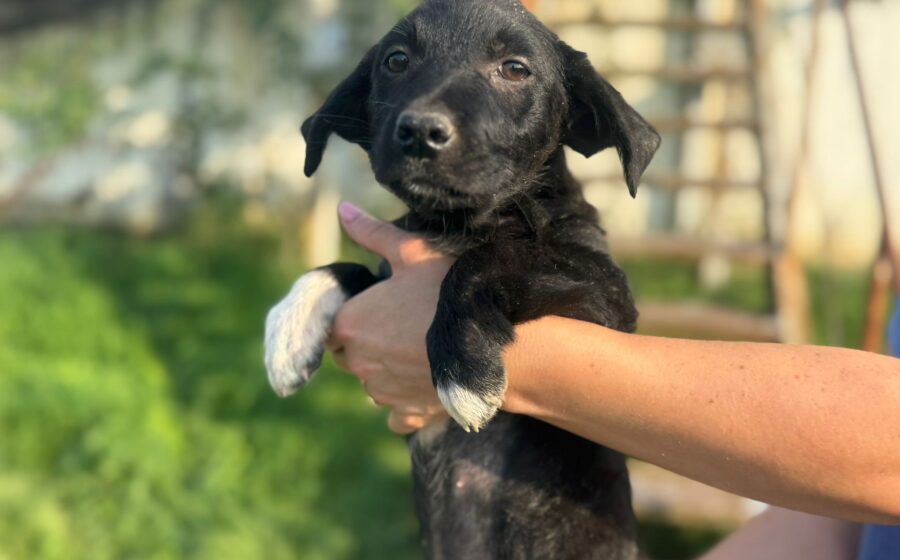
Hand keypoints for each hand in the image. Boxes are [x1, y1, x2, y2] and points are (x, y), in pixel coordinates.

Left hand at [327, 202, 454, 433]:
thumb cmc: (452, 292)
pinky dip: (404, 403)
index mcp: (350, 324)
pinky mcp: (409, 414)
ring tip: (420, 347)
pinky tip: (424, 383)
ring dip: (386, 369)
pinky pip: (395, 414)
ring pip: (372, 382)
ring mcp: (383, 393)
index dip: (353, 313)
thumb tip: (342, 208)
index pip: (332, 324)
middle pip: (349, 354)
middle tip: (402, 322)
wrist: (499, 344)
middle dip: (367, 340)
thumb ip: (373, 233)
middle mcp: (359, 363)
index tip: (378, 305)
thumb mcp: (414, 252)